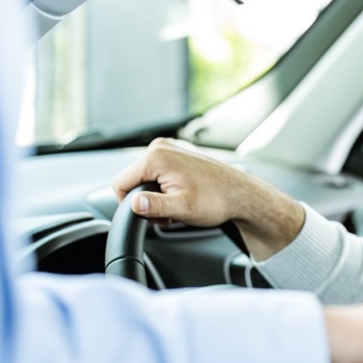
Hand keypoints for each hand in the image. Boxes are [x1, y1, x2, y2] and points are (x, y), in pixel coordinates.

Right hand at [112, 138, 303, 257]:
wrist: (242, 195)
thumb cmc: (217, 200)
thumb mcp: (181, 208)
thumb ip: (154, 206)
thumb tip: (134, 204)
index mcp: (156, 157)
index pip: (120, 182)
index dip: (129, 204)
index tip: (147, 216)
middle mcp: (161, 147)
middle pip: (133, 179)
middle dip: (145, 200)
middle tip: (167, 214)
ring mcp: (171, 148)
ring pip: (147, 177)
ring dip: (156, 195)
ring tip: (177, 206)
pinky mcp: (180, 153)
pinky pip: (160, 171)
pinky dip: (166, 187)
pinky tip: (182, 196)